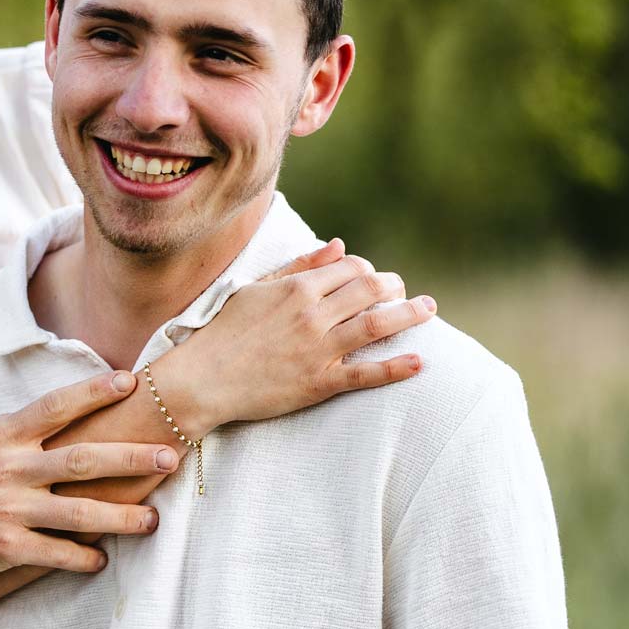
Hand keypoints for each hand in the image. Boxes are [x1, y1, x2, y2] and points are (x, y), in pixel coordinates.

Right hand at [0, 370, 176, 591]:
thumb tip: (30, 419)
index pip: (55, 406)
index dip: (95, 392)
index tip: (131, 381)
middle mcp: (9, 468)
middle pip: (83, 458)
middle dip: (131, 457)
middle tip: (170, 455)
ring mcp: (9, 509)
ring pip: (80, 512)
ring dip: (122, 517)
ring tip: (153, 521)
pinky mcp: (5, 547)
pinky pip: (56, 553)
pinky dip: (82, 558)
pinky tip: (101, 560)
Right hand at [167, 239, 434, 429]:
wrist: (200, 380)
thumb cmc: (223, 333)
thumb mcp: (255, 289)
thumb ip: (298, 266)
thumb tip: (338, 246)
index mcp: (296, 288)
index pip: (350, 267)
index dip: (368, 270)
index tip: (374, 280)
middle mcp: (311, 314)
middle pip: (370, 289)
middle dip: (394, 286)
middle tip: (405, 292)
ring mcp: (317, 349)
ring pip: (376, 324)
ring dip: (409, 315)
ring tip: (428, 310)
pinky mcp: (318, 383)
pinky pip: (365, 373)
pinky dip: (395, 367)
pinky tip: (419, 361)